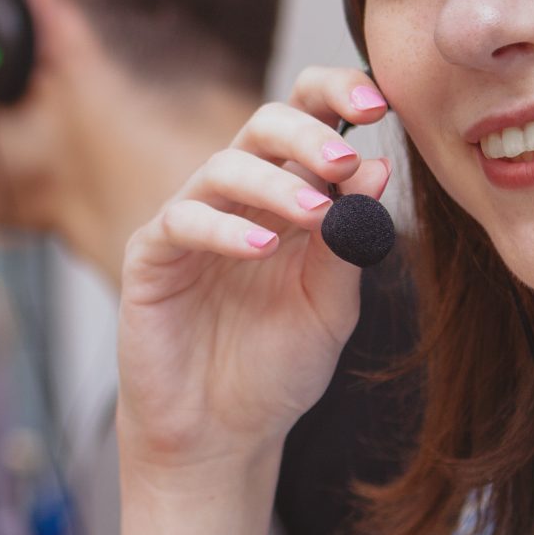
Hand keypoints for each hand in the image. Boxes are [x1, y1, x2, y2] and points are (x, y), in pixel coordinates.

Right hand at [118, 66, 390, 473]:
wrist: (223, 437)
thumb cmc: (276, 369)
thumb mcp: (330, 309)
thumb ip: (350, 243)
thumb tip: (377, 168)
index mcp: (290, 198)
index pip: (309, 121)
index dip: (338, 97)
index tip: (382, 107)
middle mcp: (240, 199)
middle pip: (265, 125)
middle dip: (308, 132)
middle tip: (344, 160)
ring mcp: (192, 223)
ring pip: (224, 167)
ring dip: (274, 184)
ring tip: (315, 215)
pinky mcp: (151, 257)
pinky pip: (182, 221)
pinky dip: (223, 229)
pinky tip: (261, 250)